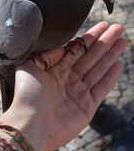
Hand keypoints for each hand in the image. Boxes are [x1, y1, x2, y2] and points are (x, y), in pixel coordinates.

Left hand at [2, 21, 126, 150]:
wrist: (31, 125)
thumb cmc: (27, 96)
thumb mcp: (31, 66)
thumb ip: (48, 55)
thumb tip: (63, 47)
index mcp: (56, 69)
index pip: (77, 49)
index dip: (91, 37)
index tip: (103, 26)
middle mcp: (69, 79)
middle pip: (91, 57)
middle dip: (105, 42)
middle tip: (118, 28)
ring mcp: (79, 93)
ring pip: (99, 70)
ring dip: (111, 56)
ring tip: (122, 42)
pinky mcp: (87, 107)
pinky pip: (102, 89)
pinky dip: (110, 77)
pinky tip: (118, 65)